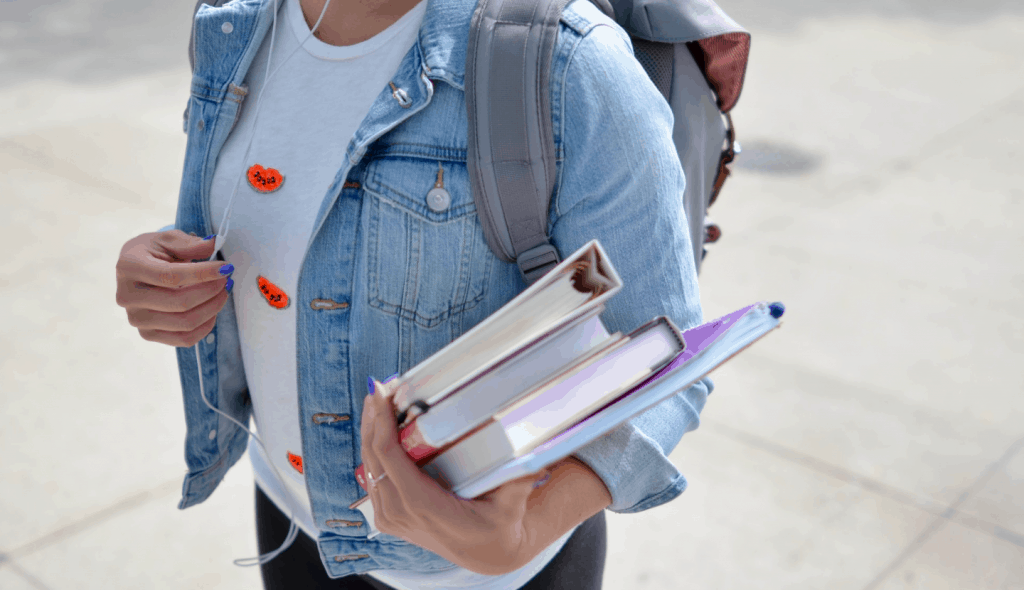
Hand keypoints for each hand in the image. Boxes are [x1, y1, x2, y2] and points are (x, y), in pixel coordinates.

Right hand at [115, 230, 233, 346]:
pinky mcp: (147, 334)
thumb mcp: (167, 239)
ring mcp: (136, 319)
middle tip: (226, 280)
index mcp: (129, 267)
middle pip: (180, 303)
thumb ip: (189, 243)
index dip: (203, 273)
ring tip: (222, 292)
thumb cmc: (153, 252)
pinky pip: (184, 339)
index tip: (226, 268)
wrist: (136, 270)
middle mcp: (127, 296)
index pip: (171, 276)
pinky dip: (205, 326)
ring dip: (212, 308)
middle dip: (211, 291)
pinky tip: (213, 310)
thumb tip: (213, 244)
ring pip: (185, 323)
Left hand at [360, 382, 549, 575]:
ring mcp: (391, 518)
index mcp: (423, 506)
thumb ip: (519, 479)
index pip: (389, 458)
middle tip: (378, 387)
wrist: (486, 554)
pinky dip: (374, 450)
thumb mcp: (511, 505)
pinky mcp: (389, 516)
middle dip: (373, 419)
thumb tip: (535, 450)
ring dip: (370, 432)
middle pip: (373, 457)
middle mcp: (400, 513)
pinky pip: (373, 478)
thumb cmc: (498, 527)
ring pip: (369, 466)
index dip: (381, 423)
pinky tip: (378, 428)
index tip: (382, 394)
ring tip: (377, 400)